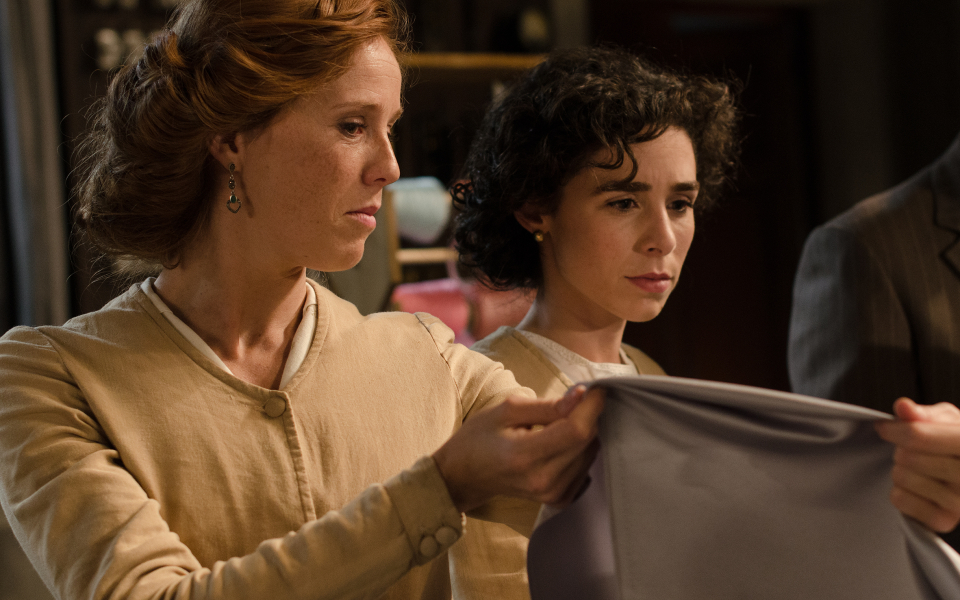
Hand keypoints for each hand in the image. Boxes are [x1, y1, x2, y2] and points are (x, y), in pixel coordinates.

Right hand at [432, 385, 603, 512]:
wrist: (464, 476)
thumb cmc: (479, 438)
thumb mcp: (506, 410)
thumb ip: (547, 405)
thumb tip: (582, 396)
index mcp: (525, 455)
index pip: (576, 430)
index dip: (592, 406)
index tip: (595, 389)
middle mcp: (543, 479)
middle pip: (587, 441)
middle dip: (588, 415)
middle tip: (575, 400)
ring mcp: (552, 494)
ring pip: (590, 453)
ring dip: (584, 432)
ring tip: (561, 422)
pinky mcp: (559, 499)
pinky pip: (585, 467)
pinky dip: (580, 450)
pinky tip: (561, 442)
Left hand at [874, 397, 959, 531]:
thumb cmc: (954, 442)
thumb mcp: (946, 420)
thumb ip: (924, 413)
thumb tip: (903, 407)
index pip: (918, 435)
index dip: (895, 429)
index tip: (883, 428)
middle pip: (908, 457)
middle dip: (901, 450)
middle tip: (912, 452)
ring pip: (903, 477)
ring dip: (901, 470)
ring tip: (918, 469)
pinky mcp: (945, 521)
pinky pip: (900, 499)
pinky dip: (900, 492)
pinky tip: (918, 489)